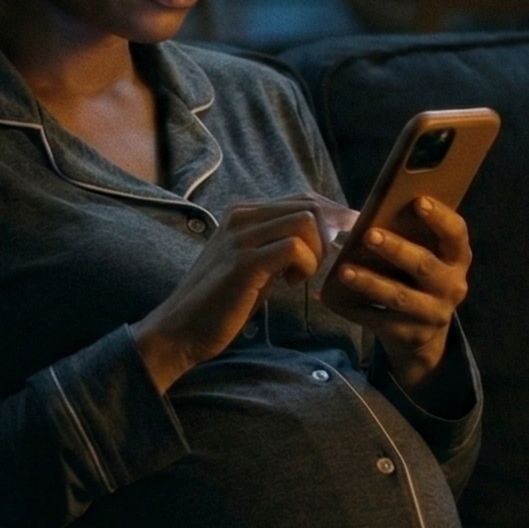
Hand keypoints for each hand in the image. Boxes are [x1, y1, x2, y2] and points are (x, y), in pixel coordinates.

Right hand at [133, 194, 352, 391]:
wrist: (180, 329)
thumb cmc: (222, 301)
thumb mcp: (254, 264)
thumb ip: (279, 245)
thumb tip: (321, 237)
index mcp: (243, 213)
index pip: (303, 198)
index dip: (333, 215)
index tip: (347, 236)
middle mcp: (241, 216)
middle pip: (309, 205)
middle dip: (329, 236)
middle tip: (319, 266)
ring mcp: (240, 237)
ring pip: (306, 221)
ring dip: (316, 252)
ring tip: (300, 276)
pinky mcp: (243, 262)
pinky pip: (294, 248)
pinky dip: (305, 265)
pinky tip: (290, 284)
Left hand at [328, 195, 470, 389]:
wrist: (422, 336)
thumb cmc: (417, 281)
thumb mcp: (425, 258)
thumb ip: (413, 238)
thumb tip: (376, 213)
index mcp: (456, 259)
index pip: (456, 233)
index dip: (440, 216)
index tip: (418, 200)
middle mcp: (452, 286)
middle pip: (424, 265)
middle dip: (396, 249)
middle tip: (368, 235)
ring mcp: (433, 314)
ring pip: (398, 296)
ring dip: (370, 282)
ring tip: (344, 270)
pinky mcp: (410, 335)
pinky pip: (378, 320)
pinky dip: (354, 308)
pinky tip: (333, 298)